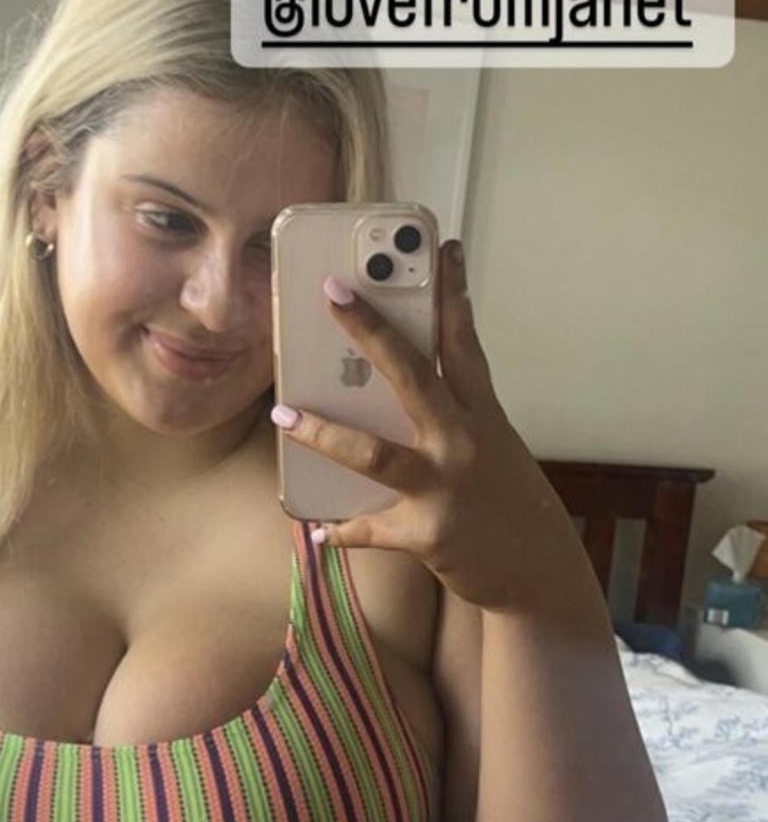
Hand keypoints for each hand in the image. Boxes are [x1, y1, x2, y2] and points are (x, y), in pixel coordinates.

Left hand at [272, 239, 578, 612]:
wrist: (538, 573)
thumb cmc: (508, 507)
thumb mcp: (494, 451)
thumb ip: (455, 420)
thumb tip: (397, 397)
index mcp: (483, 417)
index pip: (464, 344)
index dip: (451, 294)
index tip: (441, 248)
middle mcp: (464, 443)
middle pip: (411, 375)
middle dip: (370, 331)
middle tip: (332, 293)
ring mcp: (444, 487)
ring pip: (372, 452)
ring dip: (322, 433)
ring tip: (283, 416)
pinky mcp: (428, 533)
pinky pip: (370, 529)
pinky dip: (341, 531)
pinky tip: (316, 530)